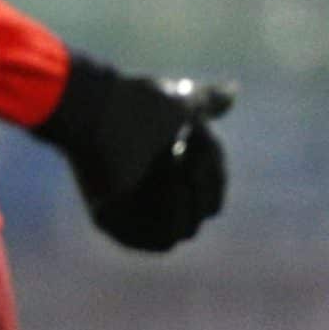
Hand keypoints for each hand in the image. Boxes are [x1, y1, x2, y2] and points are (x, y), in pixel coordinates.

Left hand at [33, 51, 233, 251]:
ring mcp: (135, 213)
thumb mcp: (178, 102)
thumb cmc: (133, 102)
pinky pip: (161, 239)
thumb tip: (233, 90)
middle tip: (182, 147)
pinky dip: (169, 212)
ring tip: (167, 160)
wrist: (95, 107)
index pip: (214, 187)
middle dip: (204, 178)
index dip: (213, 165)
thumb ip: (205, 104)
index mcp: (167, 172)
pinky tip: (165, 182)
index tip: (197, 132)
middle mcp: (152, 196)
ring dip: (185, 193)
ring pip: (188, 228)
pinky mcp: (116, 226)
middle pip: (207, 208)